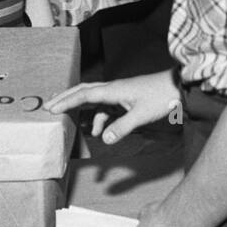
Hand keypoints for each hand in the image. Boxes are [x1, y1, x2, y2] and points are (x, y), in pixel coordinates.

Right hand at [44, 69, 179, 143]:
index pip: (83, 95)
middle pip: (83, 91)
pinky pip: (105, 108)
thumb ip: (122, 127)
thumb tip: (103, 139)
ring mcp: (118, 93)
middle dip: (65, 99)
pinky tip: (98, 132)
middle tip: (48, 107)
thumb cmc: (161, 97)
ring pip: (93, 99)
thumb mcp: (141, 115)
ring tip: (69, 122)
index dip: (66, 102)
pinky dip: (98, 118)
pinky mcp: (125, 99)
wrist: (178, 87)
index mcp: (113, 90)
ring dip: (81, 110)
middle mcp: (112, 89)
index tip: (51, 108)